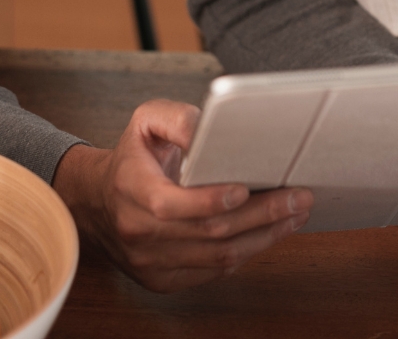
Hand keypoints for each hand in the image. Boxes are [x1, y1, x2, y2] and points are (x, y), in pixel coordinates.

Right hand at [52, 99, 311, 290]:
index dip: (210, 200)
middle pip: (208, 233)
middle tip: (297, 196)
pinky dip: (247, 252)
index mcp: (132, 190)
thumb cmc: (133, 156)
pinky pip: (214, 272)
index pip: (171, 205)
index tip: (245, 189)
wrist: (99, 201)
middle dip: (260, 215)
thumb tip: (207, 128)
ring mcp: (151, 262)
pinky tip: (271, 232)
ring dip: (263, 237)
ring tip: (295, 213)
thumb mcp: (146, 121)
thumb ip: (176, 118)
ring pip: (217, 258)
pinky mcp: (164, 279)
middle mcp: (139, 232)